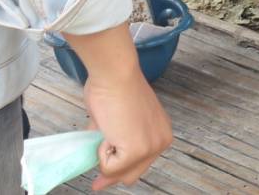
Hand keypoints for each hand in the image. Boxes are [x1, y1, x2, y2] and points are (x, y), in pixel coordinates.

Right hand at [82, 66, 172, 189]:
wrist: (115, 74)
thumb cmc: (114, 86)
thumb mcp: (120, 118)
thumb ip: (116, 138)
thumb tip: (101, 154)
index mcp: (160, 131)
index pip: (142, 162)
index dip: (122, 169)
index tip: (107, 177)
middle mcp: (161, 141)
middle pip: (134, 174)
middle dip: (113, 177)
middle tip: (97, 184)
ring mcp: (150, 147)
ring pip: (120, 173)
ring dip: (105, 158)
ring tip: (105, 132)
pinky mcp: (136, 151)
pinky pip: (109, 167)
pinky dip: (101, 154)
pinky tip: (107, 132)